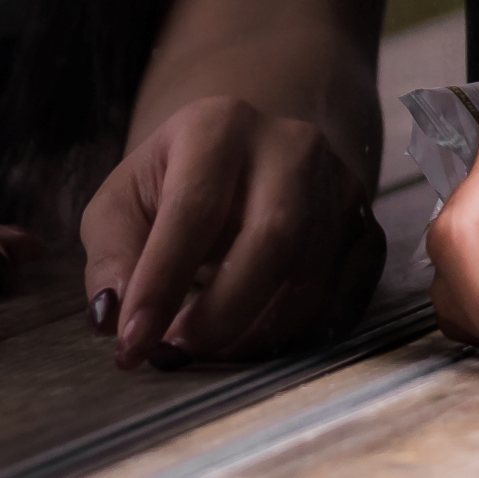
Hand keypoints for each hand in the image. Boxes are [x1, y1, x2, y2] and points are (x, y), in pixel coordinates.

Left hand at [80, 96, 383, 366]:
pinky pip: (348, 292)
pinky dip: (300, 332)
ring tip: (208, 347)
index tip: (131, 343)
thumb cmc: (173, 184)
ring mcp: (340, 183)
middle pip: (273, 238)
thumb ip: (112, 256)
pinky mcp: (366, 223)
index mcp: (219, 126)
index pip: (194, 210)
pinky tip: (256, 339)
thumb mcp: (122, 203)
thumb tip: (114, 315)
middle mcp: (292, 146)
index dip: (161, 284)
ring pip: (313, 275)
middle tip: (176, 351)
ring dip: (255, 330)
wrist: (249, 154)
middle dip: (221, 312)